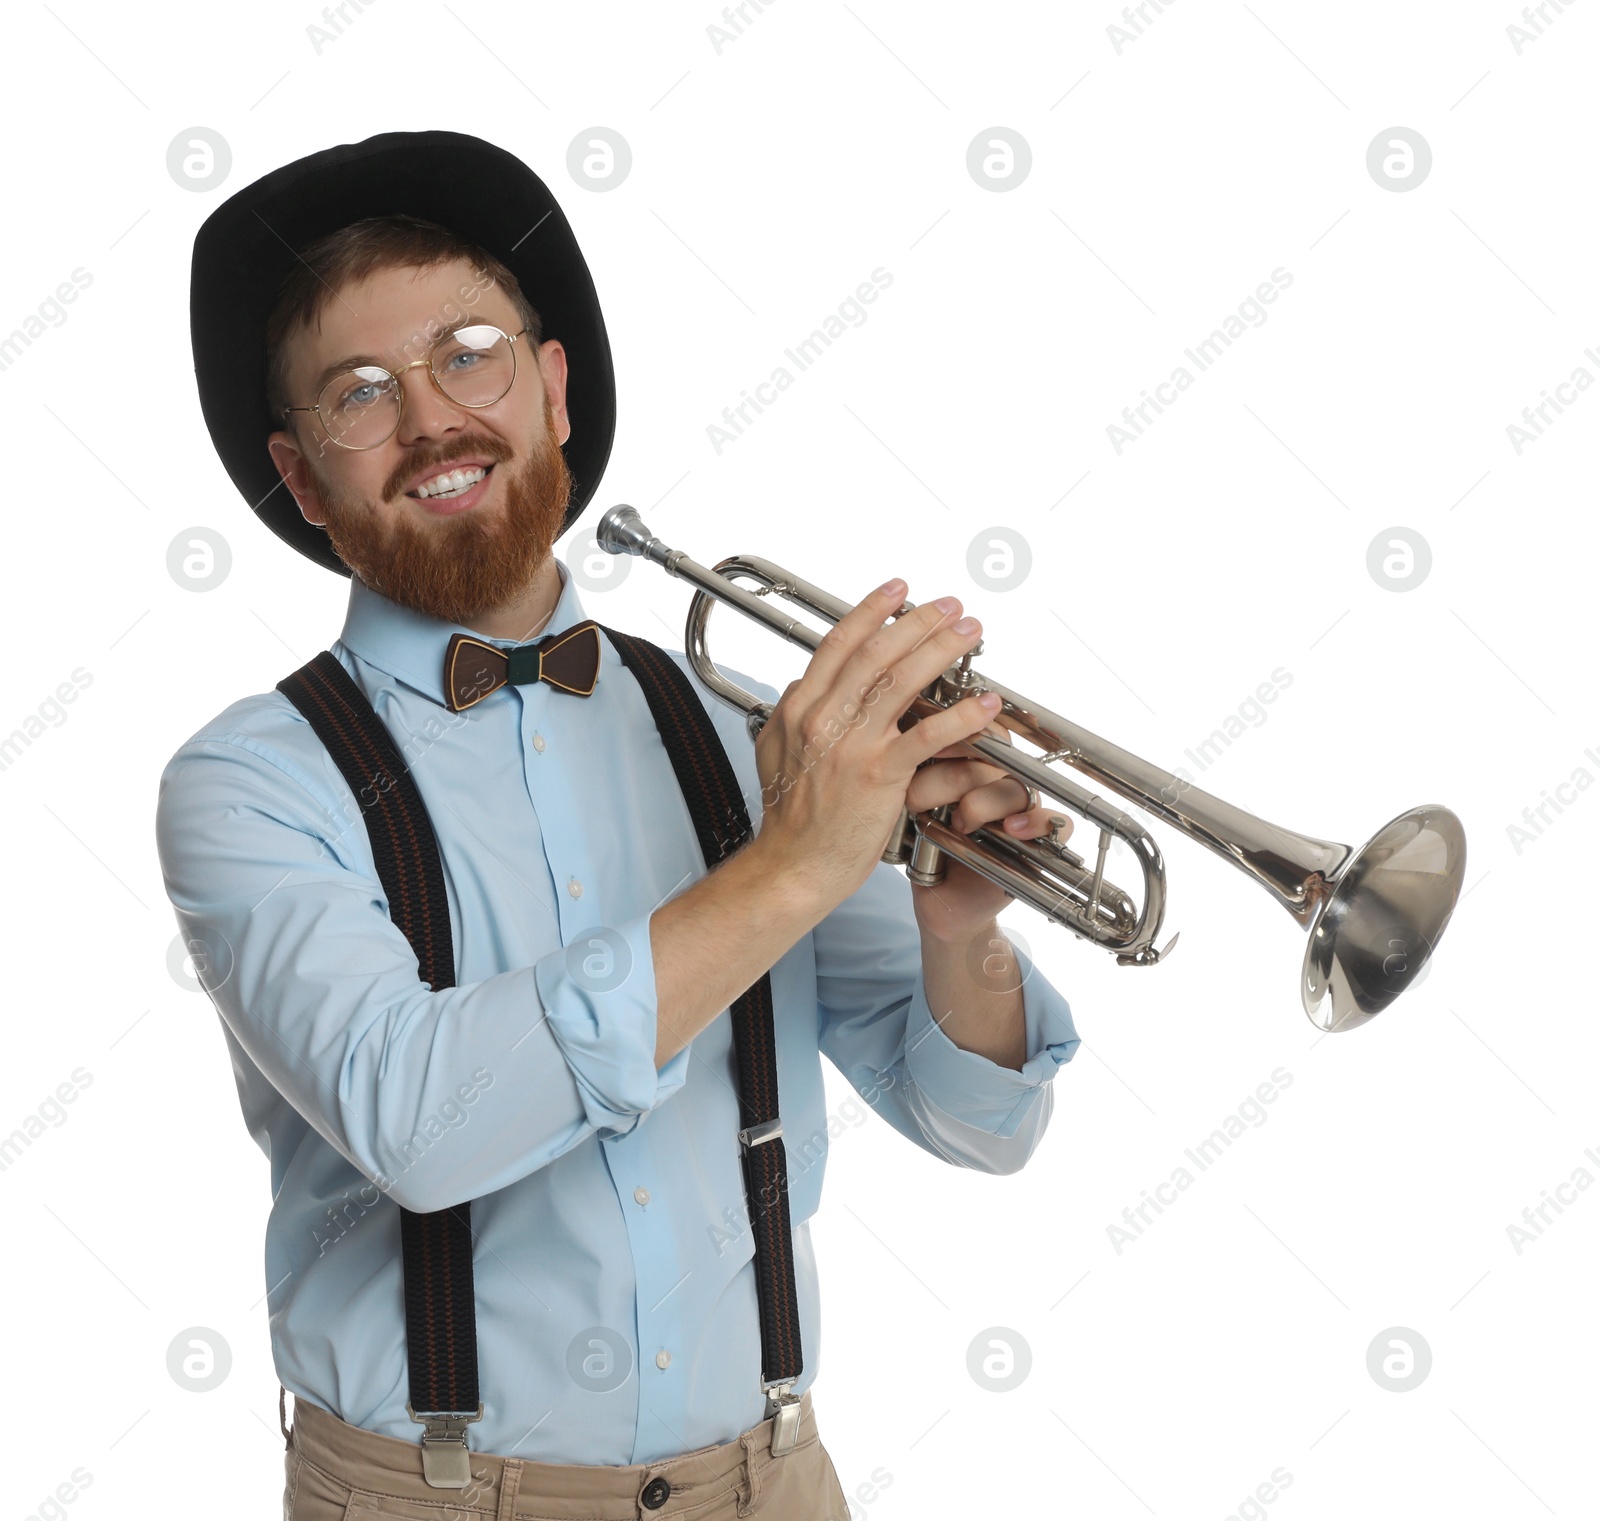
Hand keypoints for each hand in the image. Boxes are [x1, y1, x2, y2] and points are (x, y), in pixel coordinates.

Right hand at [750, 581, 1003, 915]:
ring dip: (942, 650)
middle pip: (877, 651)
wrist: (794, 867)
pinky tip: (984, 703)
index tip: (899, 590)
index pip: (840, 644)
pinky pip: (926, 736)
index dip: (872, 610)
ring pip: (902, 680)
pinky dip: (959, 716)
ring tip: (970, 632)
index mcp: (800, 708)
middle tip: (950, 606)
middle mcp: (823, 718)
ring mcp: (851, 745)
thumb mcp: (774, 752)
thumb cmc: (791, 820)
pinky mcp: (879, 776)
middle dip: (918, 620)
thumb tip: (799, 685)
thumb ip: (789, 714)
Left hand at [904, 721, 1073, 944]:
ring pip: (1016, 788)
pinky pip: (1056, 823)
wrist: (943, 904)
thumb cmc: (928, 852)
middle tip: (915, 800)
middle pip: (991, 758)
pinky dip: (1037, 823)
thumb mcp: (913, 808)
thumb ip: (916, 772)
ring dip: (983, 802)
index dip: (953, 733)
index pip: (978, 731)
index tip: (923, 743)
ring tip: (961, 821)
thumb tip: (900, 736)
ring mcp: (1023, 810)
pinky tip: (1012, 829)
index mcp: (974, 765)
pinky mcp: (1041, 842)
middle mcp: (1001, 782)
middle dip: (949, 777)